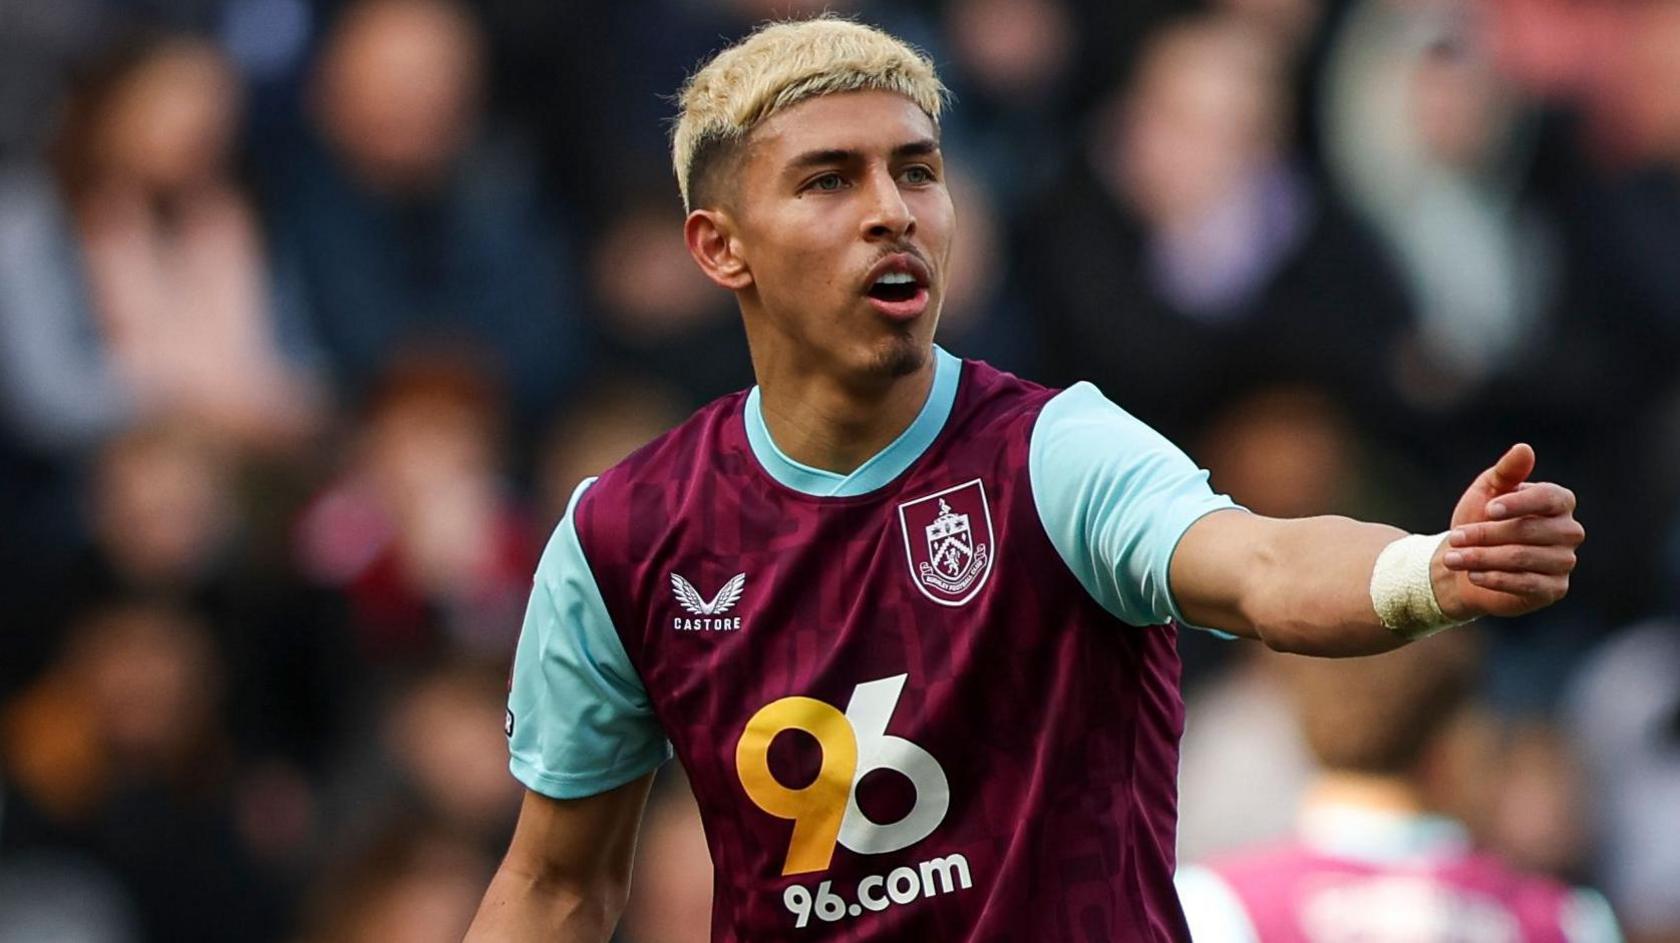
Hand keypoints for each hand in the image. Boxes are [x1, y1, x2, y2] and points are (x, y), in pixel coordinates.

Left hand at [1434, 443, 1583, 619]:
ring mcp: (1564, 561)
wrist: (1466, 563)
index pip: (1548, 498)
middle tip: (1455, 537)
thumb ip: (1506, 471)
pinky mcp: (1555, 588)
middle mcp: (1569, 531)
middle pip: (1528, 531)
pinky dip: (1495, 579)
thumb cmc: (1480, 521)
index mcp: (1558, 502)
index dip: (1518, 503)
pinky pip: (1526, 584)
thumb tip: (1524, 449)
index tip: (1488, 509)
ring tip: (1453, 558)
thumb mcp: (1487, 491)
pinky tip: (1472, 575)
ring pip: (1522, 558)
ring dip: (1482, 558)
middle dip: (1486, 534)